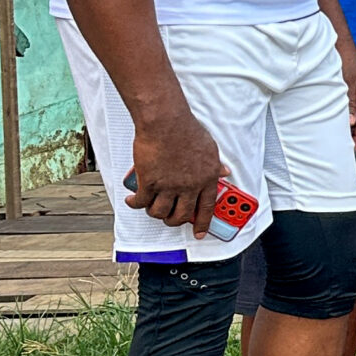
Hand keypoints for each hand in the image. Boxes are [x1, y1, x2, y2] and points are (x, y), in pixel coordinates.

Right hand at [127, 105, 223, 234]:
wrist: (166, 122)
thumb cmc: (186, 130)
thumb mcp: (210, 148)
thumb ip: (215, 163)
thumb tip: (224, 171)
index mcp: (206, 179)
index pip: (207, 208)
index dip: (203, 223)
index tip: (199, 233)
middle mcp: (189, 186)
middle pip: (181, 215)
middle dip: (174, 220)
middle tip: (169, 218)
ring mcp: (169, 186)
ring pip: (160, 212)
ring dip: (154, 212)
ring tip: (150, 206)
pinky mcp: (149, 182)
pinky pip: (141, 202)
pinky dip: (134, 203)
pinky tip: (132, 200)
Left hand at [338, 37, 355, 148]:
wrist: (335, 41)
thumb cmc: (344, 59)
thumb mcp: (345, 83)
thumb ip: (349, 104)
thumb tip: (351, 124)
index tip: (351, 149)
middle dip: (353, 135)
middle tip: (342, 149)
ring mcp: (354, 92)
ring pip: (352, 115)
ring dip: (345, 127)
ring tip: (335, 140)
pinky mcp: (344, 89)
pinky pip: (344, 108)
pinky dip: (339, 116)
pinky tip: (330, 122)